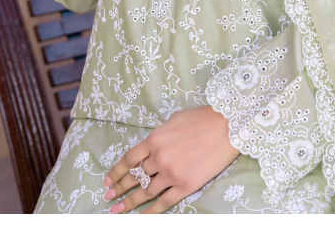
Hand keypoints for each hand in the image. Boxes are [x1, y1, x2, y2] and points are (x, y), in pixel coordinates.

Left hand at [102, 105, 239, 213]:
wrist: (227, 125)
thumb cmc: (202, 118)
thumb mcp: (174, 119)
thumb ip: (161, 134)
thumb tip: (155, 143)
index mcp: (155, 139)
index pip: (129, 159)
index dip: (116, 172)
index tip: (107, 181)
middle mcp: (159, 157)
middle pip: (134, 177)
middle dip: (119, 189)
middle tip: (108, 198)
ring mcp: (171, 173)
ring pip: (146, 192)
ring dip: (130, 202)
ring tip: (118, 210)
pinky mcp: (186, 185)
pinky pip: (164, 202)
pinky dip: (152, 211)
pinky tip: (142, 217)